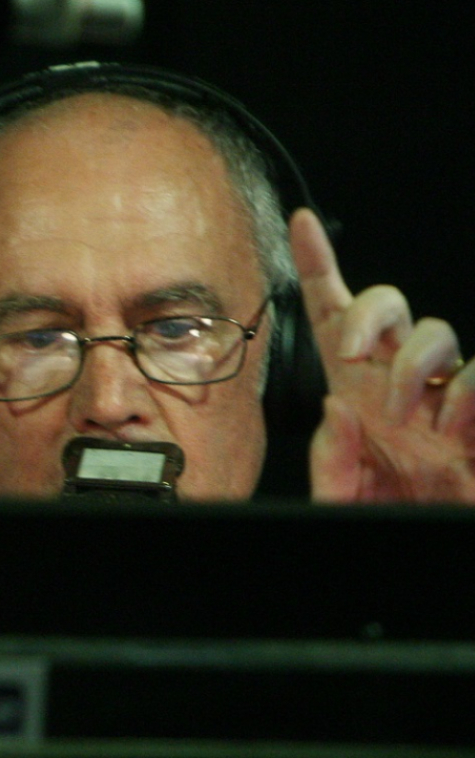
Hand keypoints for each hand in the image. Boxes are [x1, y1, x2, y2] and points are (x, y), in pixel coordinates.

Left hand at [291, 207, 474, 501]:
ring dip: (410, 367)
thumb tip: (336, 405)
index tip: (300, 223)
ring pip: (435, 332)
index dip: (318, 267)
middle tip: (350, 355)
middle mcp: (397, 381)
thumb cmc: (386, 512)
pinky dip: (465, 393)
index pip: (332, 316)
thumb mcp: (339, 495)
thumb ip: (328, 457)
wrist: (422, 535)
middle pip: (387, 304)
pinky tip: (449, 429)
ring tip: (405, 418)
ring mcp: (442, 393)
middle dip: (367, 314)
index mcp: (354, 391)